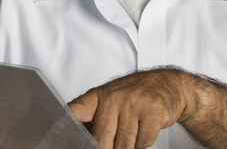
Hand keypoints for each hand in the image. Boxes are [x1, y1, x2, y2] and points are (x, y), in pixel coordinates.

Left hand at [67, 69, 194, 148]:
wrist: (170, 84)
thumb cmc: (137, 95)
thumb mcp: (113, 99)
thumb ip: (98, 118)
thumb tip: (83, 142)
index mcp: (99, 95)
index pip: (76, 109)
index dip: (64, 121)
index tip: (55, 134)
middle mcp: (114, 97)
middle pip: (102, 140)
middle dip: (108, 148)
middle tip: (113, 144)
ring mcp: (134, 104)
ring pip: (123, 145)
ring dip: (129, 147)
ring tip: (132, 134)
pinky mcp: (152, 112)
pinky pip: (142, 143)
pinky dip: (143, 144)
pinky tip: (145, 130)